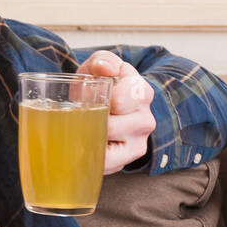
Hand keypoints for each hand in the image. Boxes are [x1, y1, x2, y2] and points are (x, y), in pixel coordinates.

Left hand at [73, 50, 155, 174]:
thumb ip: (101, 61)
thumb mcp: (96, 66)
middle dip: (88, 121)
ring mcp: (139, 143)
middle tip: (80, 113)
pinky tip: (86, 145)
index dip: (97, 99)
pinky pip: (105, 165)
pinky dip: (91, 157)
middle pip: (110, 127)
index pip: (119, 101)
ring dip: (88, 140)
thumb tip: (105, 69)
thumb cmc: (97, 85)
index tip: (88, 93)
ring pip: (107, 150)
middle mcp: (146, 119)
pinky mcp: (127, 161)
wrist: (98, 104)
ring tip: (83, 128)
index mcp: (141, 92)